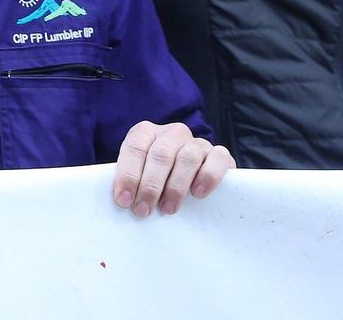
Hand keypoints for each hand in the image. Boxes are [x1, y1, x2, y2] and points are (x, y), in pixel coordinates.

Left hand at [111, 121, 233, 217]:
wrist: (194, 177)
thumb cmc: (159, 179)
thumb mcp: (141, 174)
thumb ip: (132, 180)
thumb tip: (123, 201)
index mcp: (146, 132)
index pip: (135, 147)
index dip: (128, 174)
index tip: (124, 200)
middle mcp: (172, 133)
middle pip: (160, 154)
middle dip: (150, 186)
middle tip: (144, 210)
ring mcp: (197, 142)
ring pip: (187, 157)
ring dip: (176, 186)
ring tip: (168, 208)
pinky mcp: (219, 154)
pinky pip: (217, 158)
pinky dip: (208, 176)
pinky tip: (198, 193)